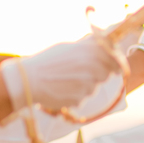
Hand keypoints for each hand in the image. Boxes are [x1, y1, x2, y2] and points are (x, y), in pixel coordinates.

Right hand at [2, 36, 119, 113]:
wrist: (28, 80)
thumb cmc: (46, 61)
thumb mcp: (67, 47)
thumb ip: (88, 47)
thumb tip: (106, 43)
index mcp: (91, 51)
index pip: (116, 59)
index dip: (115, 63)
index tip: (113, 66)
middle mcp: (93, 67)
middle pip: (106, 74)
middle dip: (98, 74)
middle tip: (81, 72)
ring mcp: (88, 84)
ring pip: (94, 87)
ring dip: (84, 85)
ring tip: (65, 79)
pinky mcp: (81, 99)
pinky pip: (83, 98)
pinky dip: (74, 95)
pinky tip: (61, 88)